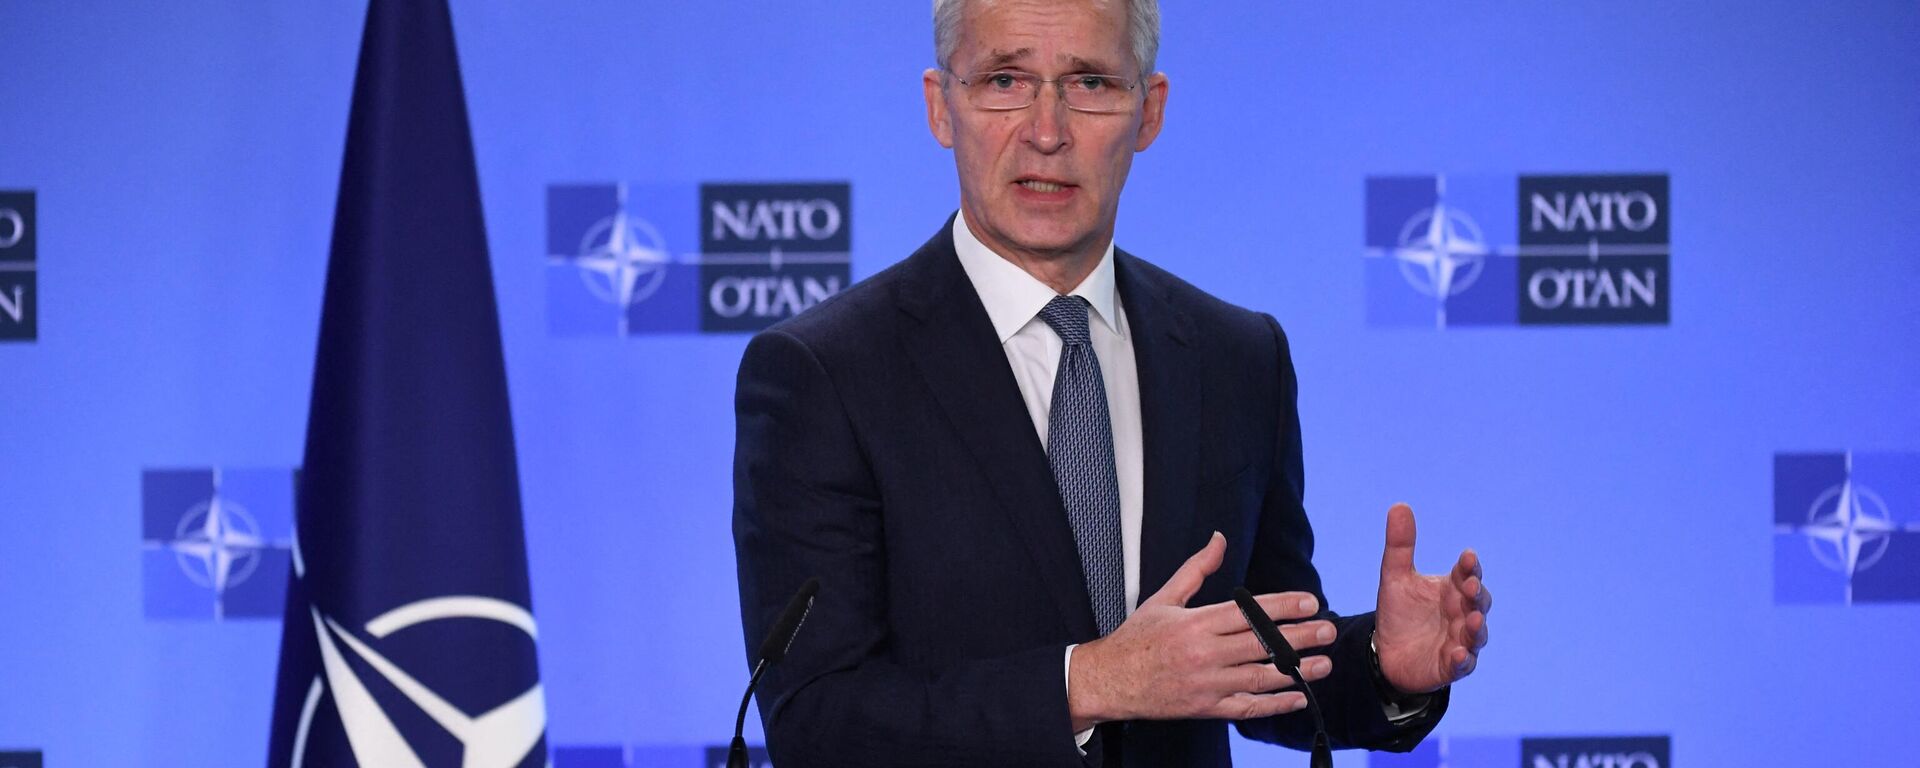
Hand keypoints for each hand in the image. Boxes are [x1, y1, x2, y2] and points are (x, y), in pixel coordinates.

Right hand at [1068, 532, 1335, 730]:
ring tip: (1323, 664)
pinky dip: (1274, 705)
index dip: (1282, 606)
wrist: (1110, 681)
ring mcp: (1206, 683)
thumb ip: (1196, 569)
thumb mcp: (1163, 598)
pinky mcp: (1206, 708)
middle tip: (1327, 630)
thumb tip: (1218, 539)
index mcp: (1195, 623)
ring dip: (1295, 671)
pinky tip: (1297, 698)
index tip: (1310, 602)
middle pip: (1260, 644)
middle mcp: (1203, 653)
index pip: (1248, 612)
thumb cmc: (1137, 639)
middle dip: (1299, 637)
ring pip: (1259, 677)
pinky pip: (1247, 708)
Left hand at [1373, 503, 1490, 694]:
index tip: (1466, 556)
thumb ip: (1400, 545)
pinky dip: (1463, 660)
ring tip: (1472, 620)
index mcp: (1452, 590)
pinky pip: (1463, 664)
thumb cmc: (1399, 613)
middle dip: (1477, 594)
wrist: (1385, 653)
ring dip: (1477, 627)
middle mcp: (1462, 614)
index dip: (1469, 566)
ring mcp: (1460, 641)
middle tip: (1471, 585)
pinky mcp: (1451, 666)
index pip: (1467, 573)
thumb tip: (1400, 505)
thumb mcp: (1395, 577)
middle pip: (1479, 602)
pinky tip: (1459, 654)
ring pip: (1477, 634)